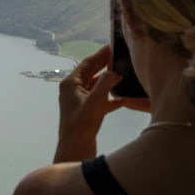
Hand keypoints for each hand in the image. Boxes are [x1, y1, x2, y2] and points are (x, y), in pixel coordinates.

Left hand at [55, 45, 136, 162]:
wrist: (75, 149)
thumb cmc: (82, 123)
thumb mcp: (96, 100)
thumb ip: (106, 82)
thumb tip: (115, 71)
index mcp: (71, 83)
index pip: (87, 63)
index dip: (100, 54)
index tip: (113, 45)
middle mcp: (73, 90)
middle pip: (91, 73)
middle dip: (105, 65)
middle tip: (121, 56)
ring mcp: (79, 102)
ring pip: (96, 87)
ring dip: (108, 82)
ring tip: (124, 74)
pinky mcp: (86, 113)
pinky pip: (99, 101)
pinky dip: (110, 98)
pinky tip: (123, 99)